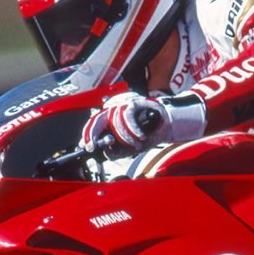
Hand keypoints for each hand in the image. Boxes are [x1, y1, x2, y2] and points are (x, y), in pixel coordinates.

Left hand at [80, 91, 206, 152]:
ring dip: (125, 138)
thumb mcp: (129, 148)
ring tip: (136, 144)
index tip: (86, 146)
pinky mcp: (133, 102)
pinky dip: (134, 129)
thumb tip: (105, 152)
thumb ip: (117, 152)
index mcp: (111, 119)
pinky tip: (141, 136)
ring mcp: (124, 104)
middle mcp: (115, 109)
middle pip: (97, 119)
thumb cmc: (148, 134)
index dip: (88, 134)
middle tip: (94, 145)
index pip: (94, 124)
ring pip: (115, 121)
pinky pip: (127, 116)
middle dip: (94, 134)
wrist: (167, 126)